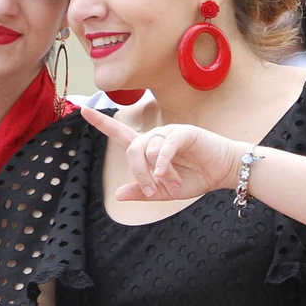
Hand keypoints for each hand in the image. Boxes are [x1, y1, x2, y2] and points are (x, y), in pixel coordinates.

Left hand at [79, 106, 243, 201]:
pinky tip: (167, 173)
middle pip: (131, 148)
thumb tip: (117, 194)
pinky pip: (165, 146)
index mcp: (148, 149)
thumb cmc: (196, 178)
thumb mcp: (165, 191)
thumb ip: (142, 192)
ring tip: (172, 183)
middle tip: (153, 189)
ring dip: (158, 172)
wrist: (223, 172)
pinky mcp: (184, 133)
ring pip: (148, 149)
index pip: (120, 133)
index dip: (101, 123)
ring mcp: (169, 133)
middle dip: (138, 172)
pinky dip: (163, 162)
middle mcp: (156, 137)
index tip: (82, 110)